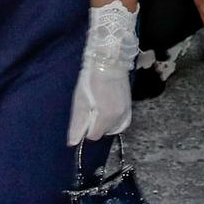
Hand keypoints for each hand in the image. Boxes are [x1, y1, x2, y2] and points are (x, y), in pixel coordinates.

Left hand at [67, 1, 137, 144]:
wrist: (109, 60)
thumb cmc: (91, 78)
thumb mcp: (80, 100)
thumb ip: (78, 123)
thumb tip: (73, 143)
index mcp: (107, 116)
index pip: (94, 135)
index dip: (86, 127)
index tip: (84, 113)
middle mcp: (120, 117)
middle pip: (104, 132)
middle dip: (96, 125)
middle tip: (91, 107)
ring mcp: (127, 111)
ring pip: (113, 128)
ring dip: (105, 122)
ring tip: (98, 107)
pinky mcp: (130, 105)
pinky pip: (121, 121)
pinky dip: (113, 119)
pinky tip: (106, 107)